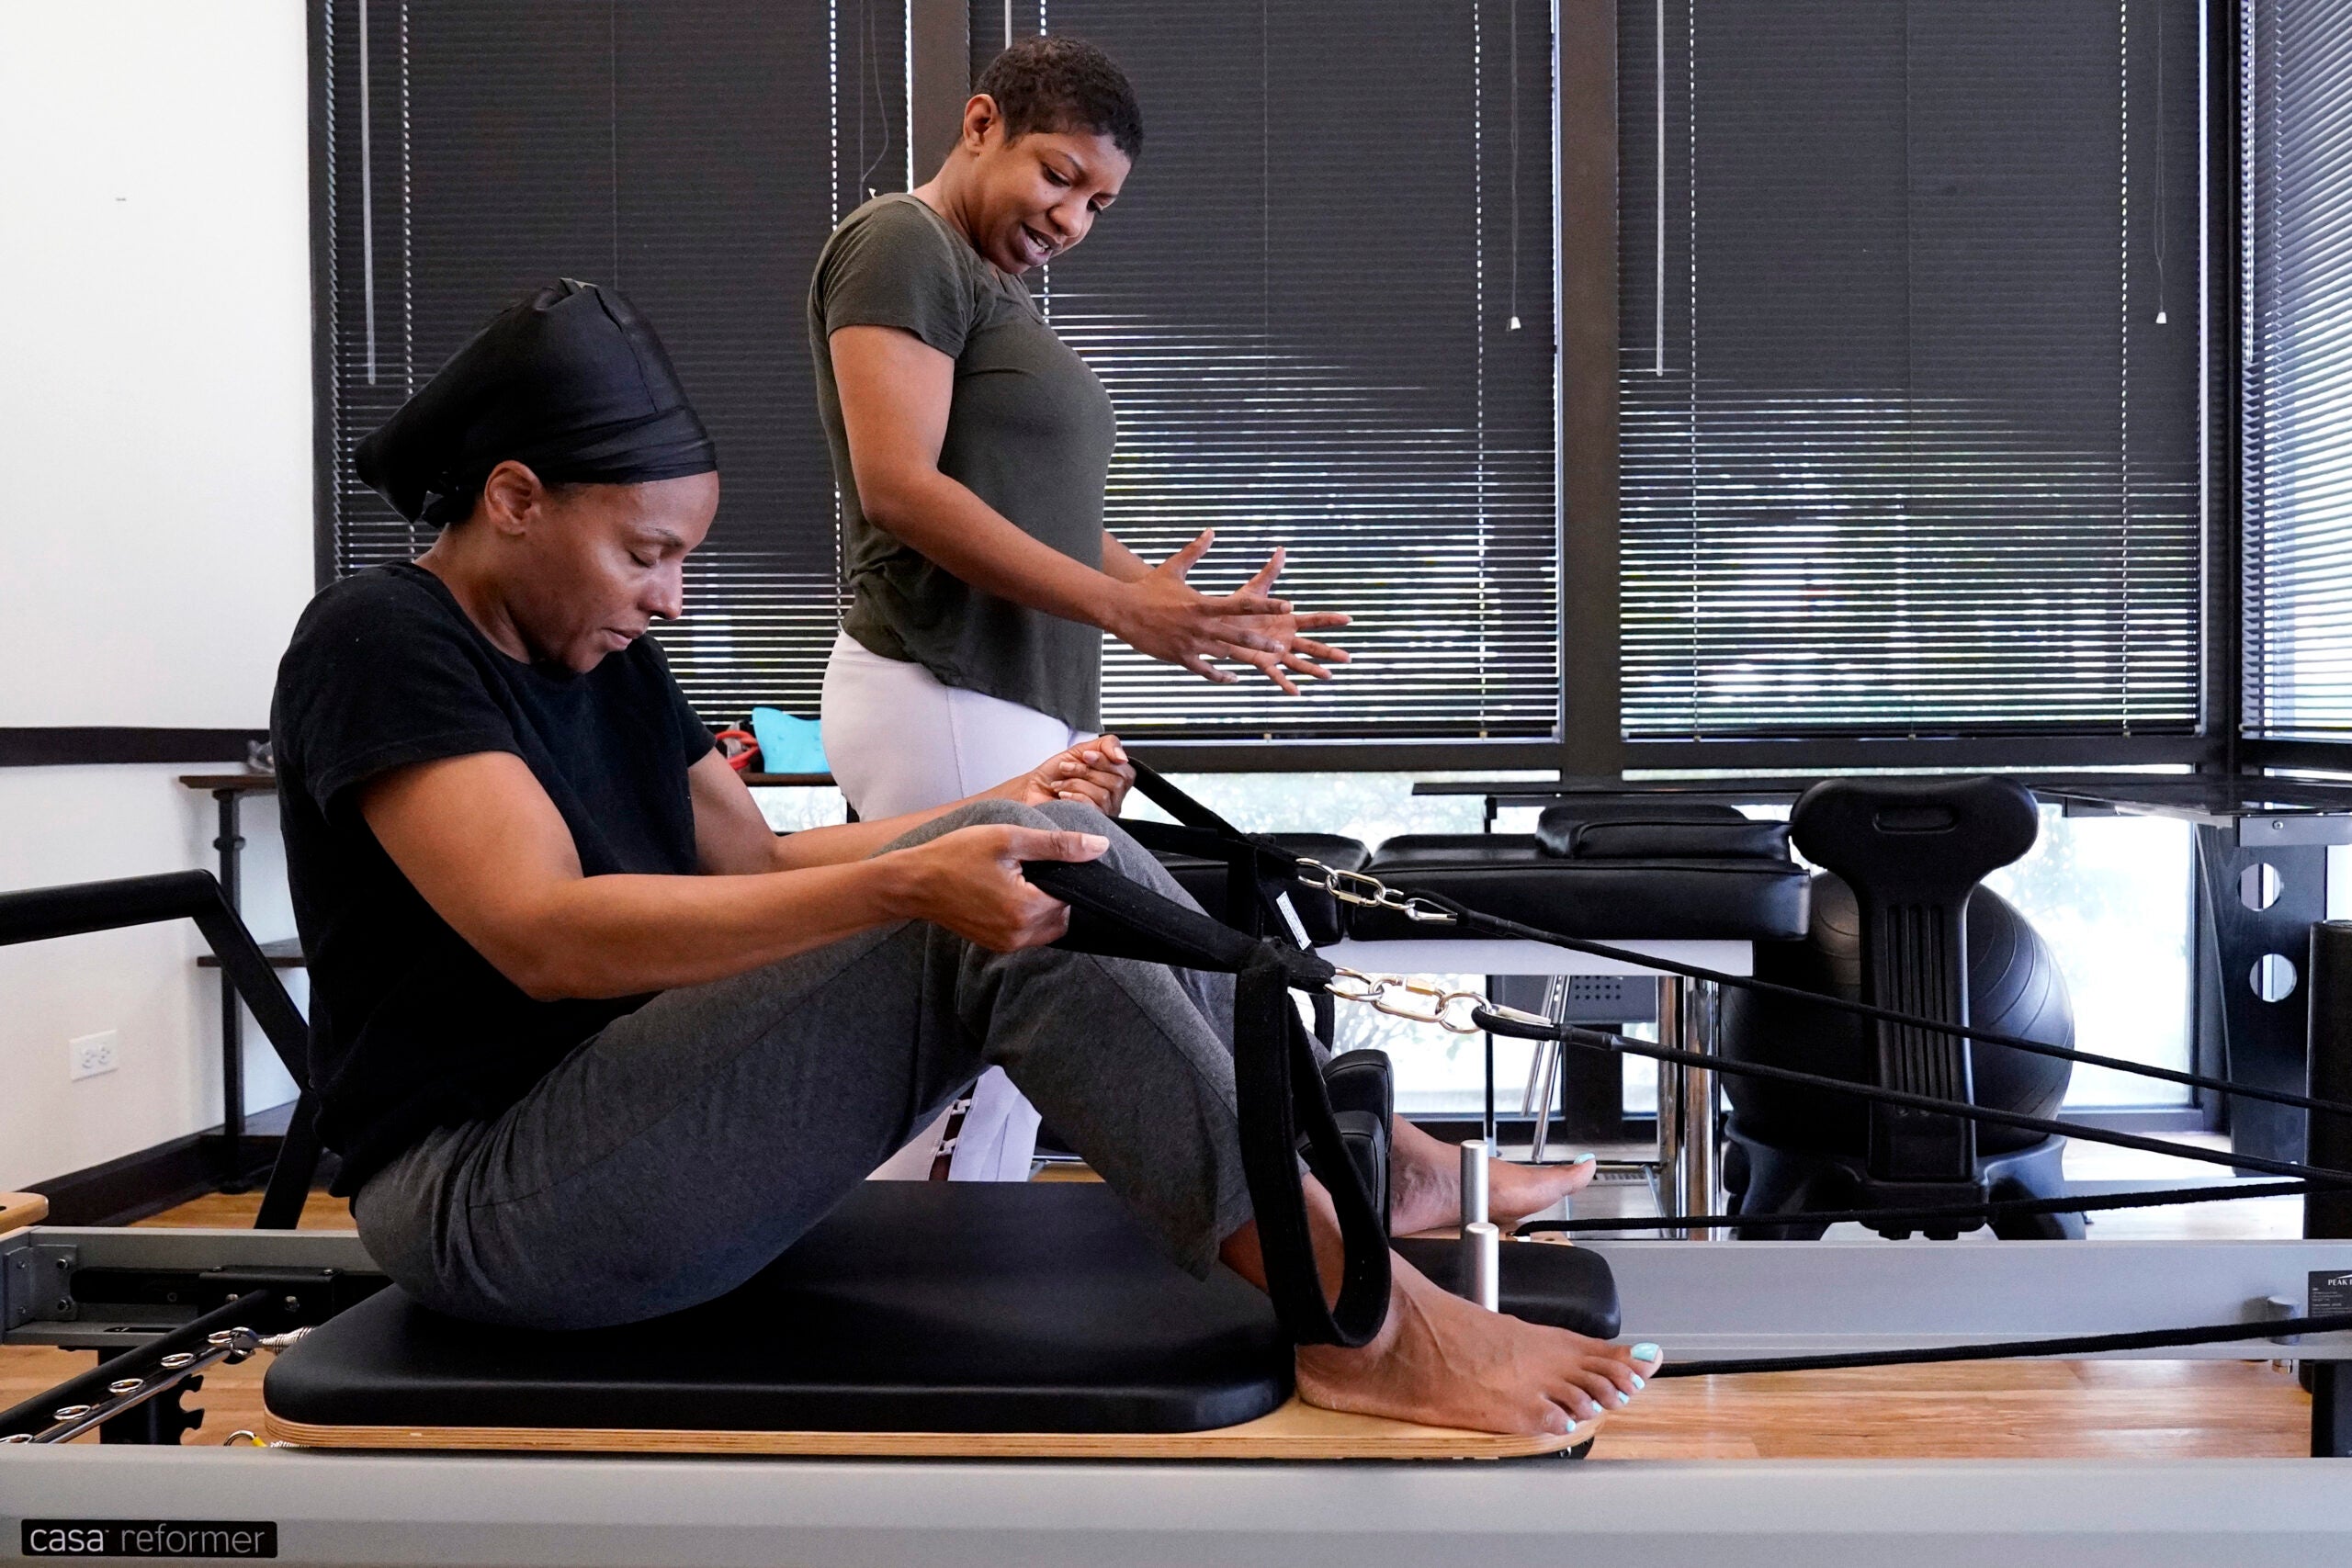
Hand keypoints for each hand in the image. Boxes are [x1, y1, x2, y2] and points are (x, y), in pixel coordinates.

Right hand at [884, 823, 1107, 950]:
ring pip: (1049, 927)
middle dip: (1057, 891)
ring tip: (1021, 879)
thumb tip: (1098, 846)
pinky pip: (1029, 934)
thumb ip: (1058, 845)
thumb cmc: (955, 855)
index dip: (1067, 874)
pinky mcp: (996, 945)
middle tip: (1031, 867)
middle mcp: (1019, 934)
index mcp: (1026, 908)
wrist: (913, 882)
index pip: (1073, 896)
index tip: (1045, 858)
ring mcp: (1006, 944)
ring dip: (1045, 905)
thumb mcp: (1009, 839)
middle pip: (1064, 914)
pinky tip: (1010, 893)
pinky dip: (1029, 916)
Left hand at [998, 734, 1135, 814]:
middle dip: (1088, 771)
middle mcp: (1112, 800)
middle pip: (1118, 782)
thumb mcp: (1081, 750)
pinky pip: (1093, 809)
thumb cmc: (1053, 774)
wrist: (1030, 791)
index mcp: (1113, 780)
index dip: (1106, 761)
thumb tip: (1122, 756)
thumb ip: (1106, 746)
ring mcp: (1103, 815)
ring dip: (1076, 783)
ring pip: (1104, 795)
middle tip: (1068, 768)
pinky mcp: (1091, 826)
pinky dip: (1075, 797)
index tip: (1085, 756)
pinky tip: (1062, 797)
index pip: (1126, 771)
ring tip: (1060, 783)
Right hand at [1103, 532, 1351, 693]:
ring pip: (1224, 654)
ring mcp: (1190, 644)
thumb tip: (1210, 531)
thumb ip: (1195, 551)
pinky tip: (1233, 676)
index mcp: (1202, 604)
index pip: (1241, 605)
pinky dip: (1220, 675)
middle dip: (1260, 641)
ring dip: (1245, 658)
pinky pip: (1205, 670)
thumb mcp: (1173, 568)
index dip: (1265, 605)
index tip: (1286, 605)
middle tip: (1281, 646)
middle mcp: (1200, 626)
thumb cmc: (1148, 589)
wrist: (1122, 611)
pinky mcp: (1180, 657)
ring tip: (1266, 663)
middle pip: (1237, 635)